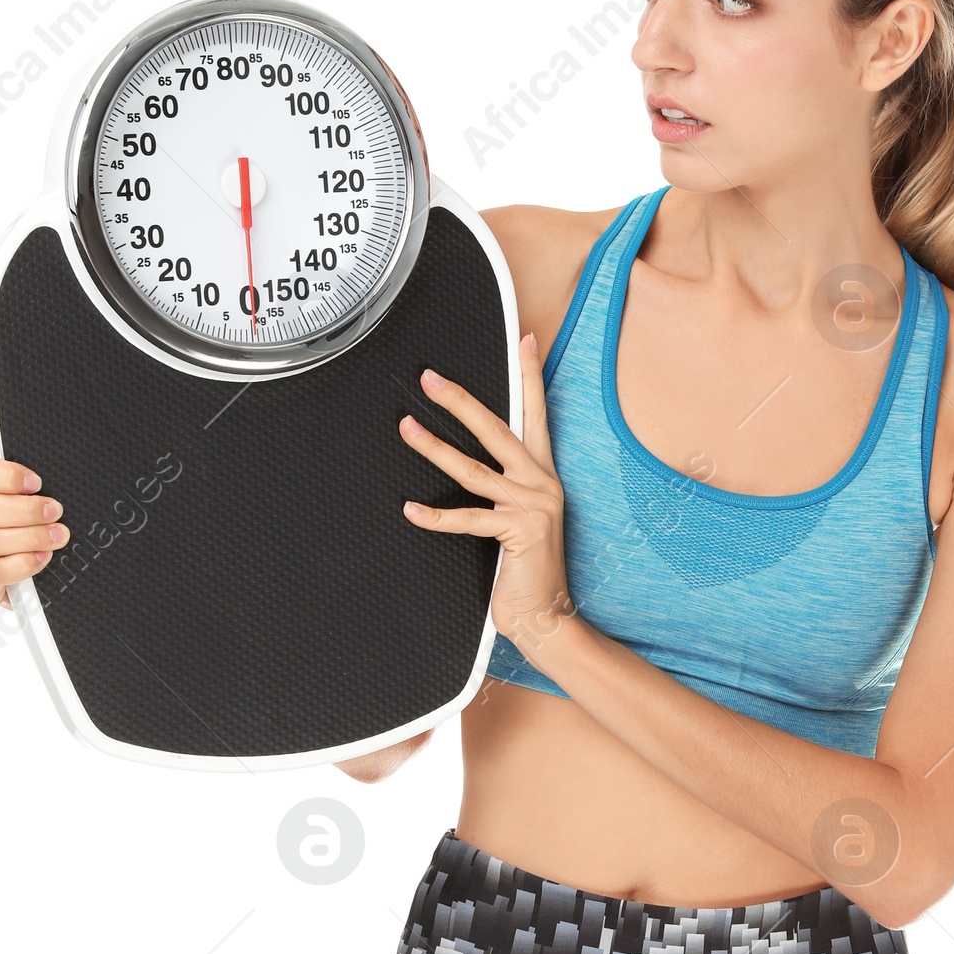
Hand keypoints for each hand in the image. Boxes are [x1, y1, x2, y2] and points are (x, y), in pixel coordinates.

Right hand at [0, 457, 68, 605]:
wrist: (21, 570)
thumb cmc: (19, 522)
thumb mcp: (20, 496)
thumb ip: (24, 488)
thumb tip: (50, 484)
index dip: (3, 476)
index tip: (35, 483)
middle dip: (23, 510)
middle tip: (53, 511)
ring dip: (28, 537)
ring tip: (56, 536)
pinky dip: (21, 564)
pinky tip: (41, 557)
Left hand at [397, 333, 575, 661]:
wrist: (547, 614)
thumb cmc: (528, 569)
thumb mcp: (521, 520)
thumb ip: (506, 491)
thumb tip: (475, 467)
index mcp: (544, 475)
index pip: (538, 414)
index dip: (532, 376)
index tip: (526, 339)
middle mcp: (542, 483)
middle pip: (498, 430)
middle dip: (461, 401)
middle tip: (430, 379)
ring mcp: (532, 507)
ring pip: (473, 470)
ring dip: (434, 448)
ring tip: (405, 430)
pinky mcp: (518, 533)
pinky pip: (467, 520)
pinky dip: (436, 517)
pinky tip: (411, 511)